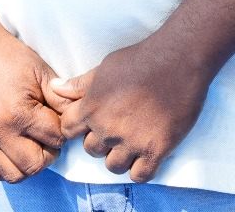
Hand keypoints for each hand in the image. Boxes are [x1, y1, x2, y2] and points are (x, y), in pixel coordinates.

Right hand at [0, 17, 67, 182]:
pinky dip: (3, 169)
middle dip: (48, 153)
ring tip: (32, 146)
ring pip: (12, 175)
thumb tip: (75, 116)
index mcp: (19, 112)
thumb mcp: (39, 70)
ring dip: (28, 165)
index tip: (60, 121)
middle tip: (49, 137)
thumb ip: (59, 97)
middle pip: (34, 164)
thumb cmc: (7, 55)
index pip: (54, 138)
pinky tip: (11, 152)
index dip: (62, 130)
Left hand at [52, 36, 210, 182]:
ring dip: (120, 155)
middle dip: (100, 140)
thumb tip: (55, 88)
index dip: (77, 126)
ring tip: (131, 139)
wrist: (178, 59)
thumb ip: (79, 84)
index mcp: (92, 107)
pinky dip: (141, 168)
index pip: (67, 130)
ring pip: (113, 166)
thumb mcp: (105, 67)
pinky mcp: (156, 150)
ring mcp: (132, 142)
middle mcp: (108, 128)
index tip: (90, 121)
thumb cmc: (140, 59)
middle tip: (117, 126)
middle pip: (91, 150)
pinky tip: (146, 152)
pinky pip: (140, 175)